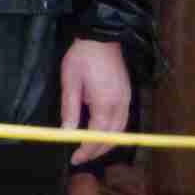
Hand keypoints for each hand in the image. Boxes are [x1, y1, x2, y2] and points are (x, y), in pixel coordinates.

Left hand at [60, 38, 131, 163]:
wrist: (101, 36)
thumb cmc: (82, 56)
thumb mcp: (70, 81)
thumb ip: (70, 108)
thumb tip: (67, 132)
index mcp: (105, 102)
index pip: (97, 135)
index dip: (87, 150)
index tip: (75, 158)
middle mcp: (121, 104)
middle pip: (112, 138)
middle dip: (97, 151)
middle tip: (80, 158)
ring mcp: (127, 100)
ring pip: (120, 131)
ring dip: (106, 144)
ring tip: (88, 150)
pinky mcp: (128, 95)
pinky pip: (123, 121)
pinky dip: (113, 133)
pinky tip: (101, 134)